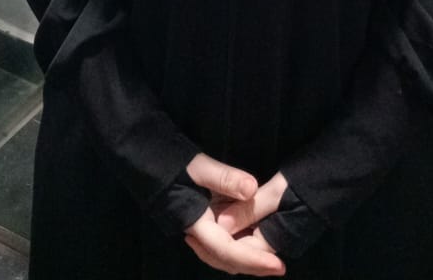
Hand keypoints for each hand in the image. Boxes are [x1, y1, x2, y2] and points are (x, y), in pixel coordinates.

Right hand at [184, 154, 285, 275]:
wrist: (154, 168)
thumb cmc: (174, 167)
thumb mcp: (199, 167)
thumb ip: (225, 178)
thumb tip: (252, 189)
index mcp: (196, 224)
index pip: (227, 249)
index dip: (253, 259)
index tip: (277, 265)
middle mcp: (198, 235)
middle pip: (227, 260)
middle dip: (253, 265)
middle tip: (279, 267)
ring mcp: (200, 232)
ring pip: (224, 256)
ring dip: (247, 258)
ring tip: (270, 259)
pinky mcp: (203, 226)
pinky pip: (223, 244)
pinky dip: (240, 246)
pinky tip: (254, 238)